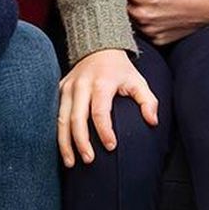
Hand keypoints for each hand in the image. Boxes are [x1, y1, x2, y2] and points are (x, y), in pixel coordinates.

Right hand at [57, 48, 158, 166]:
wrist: (98, 47)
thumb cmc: (120, 70)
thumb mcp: (138, 81)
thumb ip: (148, 101)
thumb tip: (152, 122)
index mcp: (101, 83)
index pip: (100, 111)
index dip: (104, 131)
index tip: (112, 147)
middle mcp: (81, 85)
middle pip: (76, 118)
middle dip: (81, 141)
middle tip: (89, 160)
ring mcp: (67, 87)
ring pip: (61, 119)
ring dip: (65, 142)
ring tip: (71, 162)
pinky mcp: (59, 89)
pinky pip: (56, 115)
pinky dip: (58, 134)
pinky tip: (63, 149)